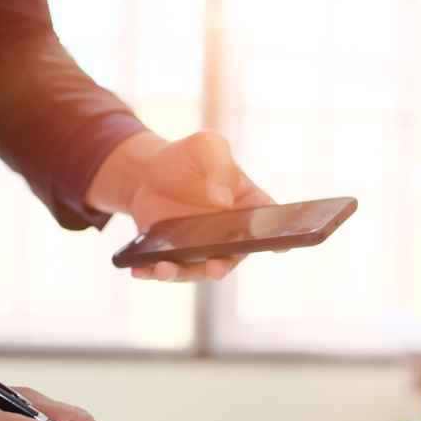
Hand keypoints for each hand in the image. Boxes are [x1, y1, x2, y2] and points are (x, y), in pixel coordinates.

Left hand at [85, 130, 274, 281]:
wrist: (146, 172)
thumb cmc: (186, 158)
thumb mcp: (206, 146)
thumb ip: (219, 165)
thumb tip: (221, 199)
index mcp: (248, 208)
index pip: (271, 225)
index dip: (281, 238)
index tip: (280, 247)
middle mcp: (229, 236)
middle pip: (232, 257)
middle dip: (223, 266)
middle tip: (215, 268)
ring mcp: (201, 250)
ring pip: (196, 270)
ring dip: (181, 274)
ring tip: (164, 268)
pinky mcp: (174, 257)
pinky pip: (166, 270)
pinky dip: (153, 272)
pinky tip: (139, 269)